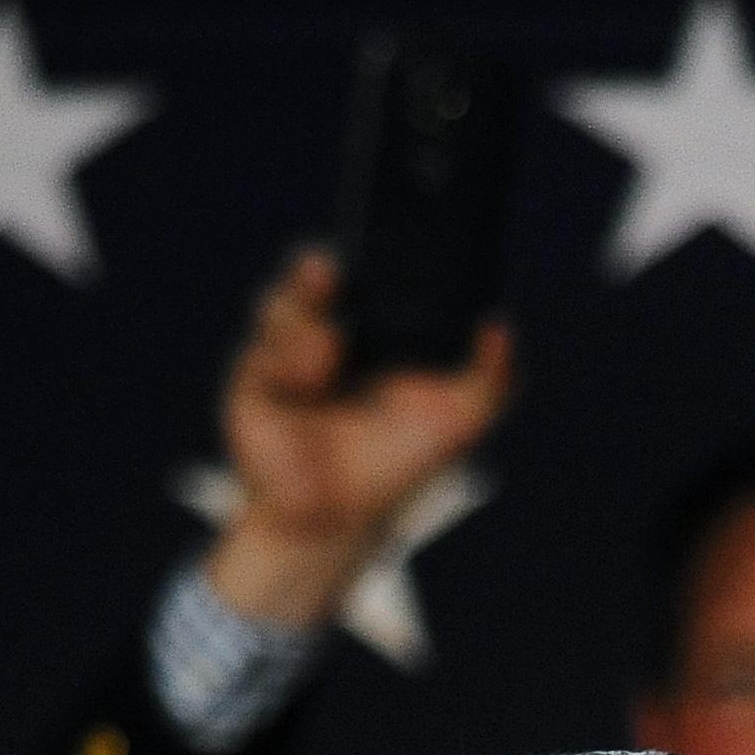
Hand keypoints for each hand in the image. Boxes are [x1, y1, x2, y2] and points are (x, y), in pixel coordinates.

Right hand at [204, 249, 512, 628]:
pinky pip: (261, 355)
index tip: (383, 236)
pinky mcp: (253, 384)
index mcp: (373, 328)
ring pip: (282, 307)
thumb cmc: (397, 463)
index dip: (374, 251)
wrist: (341, 518)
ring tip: (331, 346)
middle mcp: (324, 330)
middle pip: (314, 278)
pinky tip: (310, 380)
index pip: (369, 273)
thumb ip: (490, 378)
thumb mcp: (457, 421)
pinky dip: (287, 362)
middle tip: (331, 270)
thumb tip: (501, 327)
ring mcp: (284, 355)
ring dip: (302, 315)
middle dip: (316, 268)